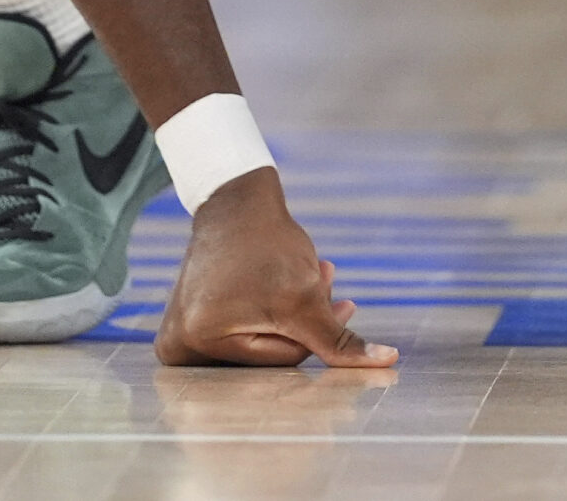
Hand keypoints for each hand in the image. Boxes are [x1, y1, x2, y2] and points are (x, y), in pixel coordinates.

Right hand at [155, 168, 398, 368]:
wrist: (236, 202)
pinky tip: (291, 286)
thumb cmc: (267, 244)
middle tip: (331, 283)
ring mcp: (180, 336)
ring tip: (318, 276)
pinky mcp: (191, 323)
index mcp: (193, 342)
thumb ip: (340, 340)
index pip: (278, 362)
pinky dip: (274, 314)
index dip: (318, 333)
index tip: (346, 302)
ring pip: (261, 343)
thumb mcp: (306, 296)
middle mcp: (176, 347)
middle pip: (267, 356)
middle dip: (307, 323)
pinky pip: (245, 332)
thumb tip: (389, 363)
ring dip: (295, 316)